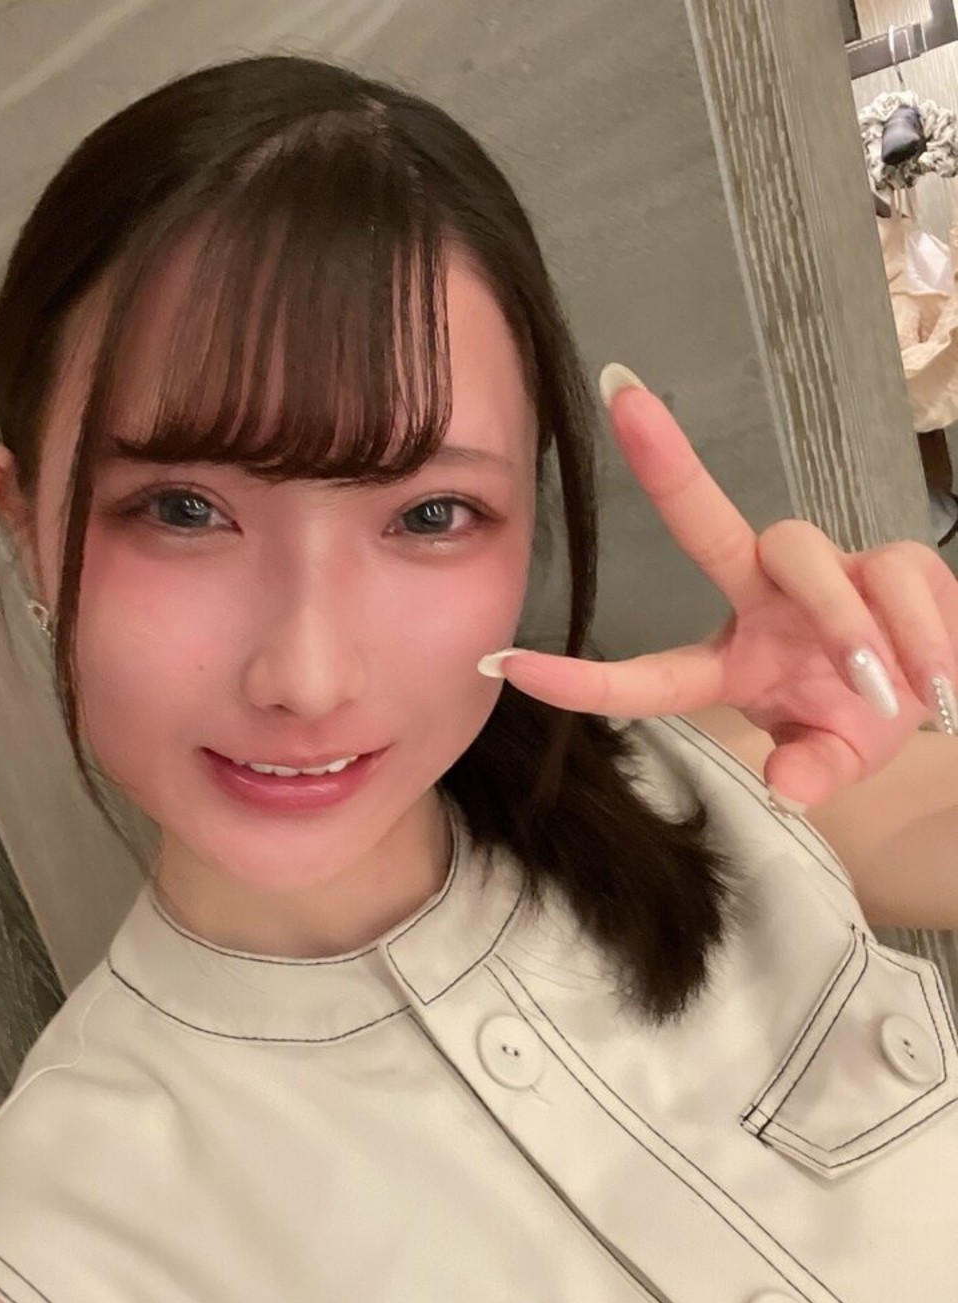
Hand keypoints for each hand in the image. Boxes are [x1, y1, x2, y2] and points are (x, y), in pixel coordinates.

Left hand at [478, 366, 957, 811]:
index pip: (648, 674)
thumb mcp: (836, 758)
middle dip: (667, 466)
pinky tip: (937, 677)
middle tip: (624, 403)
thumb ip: (812, 770)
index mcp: (731, 660)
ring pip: (802, 554)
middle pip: (708, 527)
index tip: (503, 662)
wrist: (947, 689)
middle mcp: (763, 599)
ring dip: (843, 626)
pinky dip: (918, 632)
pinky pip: (891, 575)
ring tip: (887, 689)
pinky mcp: (888, 558)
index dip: (580, 679)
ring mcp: (823, 570)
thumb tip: (789, 784)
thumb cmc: (866, 716)